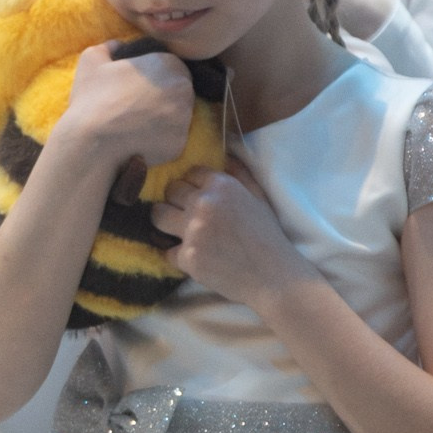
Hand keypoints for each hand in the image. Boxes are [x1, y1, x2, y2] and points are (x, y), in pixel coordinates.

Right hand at [58, 42, 195, 168]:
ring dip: (163, 118)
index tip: (137, 86)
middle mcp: (185, 89)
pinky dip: (159, 140)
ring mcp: (185, 118)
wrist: (93, 140)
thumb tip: (117, 46)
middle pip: (179, 91)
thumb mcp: (91, 60)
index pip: (171, 67)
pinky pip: (172, 139)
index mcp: (169, 64)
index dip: (154, 76)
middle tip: (137, 105)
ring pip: (178, 116)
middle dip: (163, 96)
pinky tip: (139, 139)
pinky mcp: (180, 144)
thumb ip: (109, 47)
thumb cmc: (94, 96)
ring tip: (137, 124)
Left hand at [151, 157, 312, 306]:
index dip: (192, 183)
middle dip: (175, 200)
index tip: (196, 193)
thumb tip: (225, 155)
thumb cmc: (270, 236)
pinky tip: (195, 258)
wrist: (274, 277)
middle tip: (184, 212)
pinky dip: (179, 255)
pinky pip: (168, 251)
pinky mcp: (187, 256)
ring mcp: (192, 231)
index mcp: (223, 186)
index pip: (190, 172)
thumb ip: (240, 175)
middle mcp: (203, 204)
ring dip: (164, 221)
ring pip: (158, 215)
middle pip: (169, 191)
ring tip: (176, 229)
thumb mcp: (260, 199)